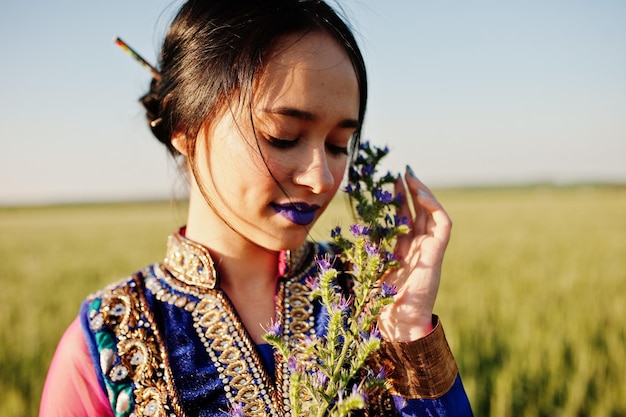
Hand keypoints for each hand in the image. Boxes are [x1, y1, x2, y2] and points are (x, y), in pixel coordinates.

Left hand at [378, 166, 451, 341]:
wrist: (397, 321)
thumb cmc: (380, 301)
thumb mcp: (369, 267)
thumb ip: (365, 249)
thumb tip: (346, 235)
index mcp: (403, 250)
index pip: (405, 217)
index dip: (399, 199)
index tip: (388, 182)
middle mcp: (418, 247)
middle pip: (418, 211)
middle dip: (410, 190)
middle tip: (400, 172)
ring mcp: (429, 249)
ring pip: (432, 213)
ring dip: (422, 192)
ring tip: (409, 176)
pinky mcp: (437, 252)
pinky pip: (442, 224)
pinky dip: (433, 207)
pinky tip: (419, 194)